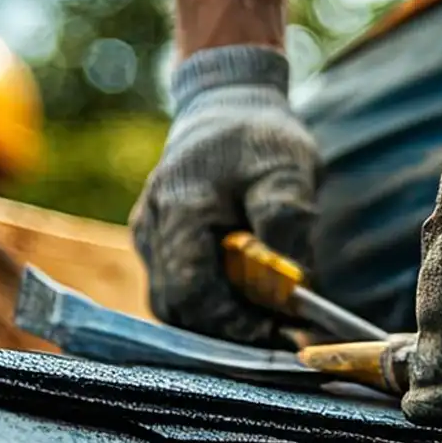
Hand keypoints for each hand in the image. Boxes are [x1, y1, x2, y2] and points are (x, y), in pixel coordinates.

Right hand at [132, 46, 318, 345]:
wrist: (225, 106)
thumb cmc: (260, 137)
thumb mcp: (289, 168)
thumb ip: (287, 221)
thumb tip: (294, 285)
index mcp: (180, 207)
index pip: (192, 291)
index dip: (233, 323)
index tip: (280, 333)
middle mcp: (151, 227)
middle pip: (178, 308)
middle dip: (228, 332)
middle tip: (281, 336)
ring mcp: (146, 237)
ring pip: (173, 305)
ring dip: (218, 323)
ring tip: (270, 321)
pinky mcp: (154, 245)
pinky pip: (176, 291)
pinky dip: (210, 306)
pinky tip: (249, 303)